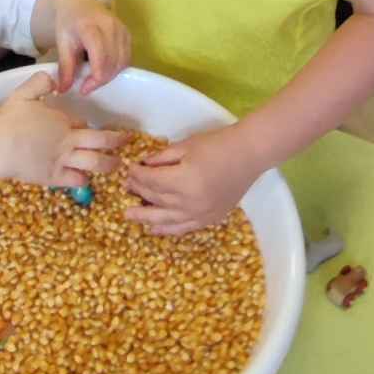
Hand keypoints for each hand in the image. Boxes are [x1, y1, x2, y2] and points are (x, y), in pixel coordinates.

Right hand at [0, 70, 122, 188]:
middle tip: (126, 140)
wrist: (0, 147)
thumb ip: (41, 82)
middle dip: (116, 141)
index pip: (83, 124)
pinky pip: (76, 180)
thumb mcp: (24, 93)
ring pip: (95, 163)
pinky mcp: (54, 177)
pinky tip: (85, 178)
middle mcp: (69, 141)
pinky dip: (84, 179)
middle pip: (100, 141)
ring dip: (109, 164)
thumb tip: (53, 78)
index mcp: (63, 121)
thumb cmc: (10, 119)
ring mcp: (64, 161)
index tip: (85, 127)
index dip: (86, 126)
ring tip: (116, 165)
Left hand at [51, 0, 131, 95]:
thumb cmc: (68, 24)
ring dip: (110, 75)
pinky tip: (105, 69)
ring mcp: (121, 29)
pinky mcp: (127, 33)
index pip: (100, 58)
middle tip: (87, 86)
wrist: (77, 4)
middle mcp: (110, 27)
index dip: (95, 78)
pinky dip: (117, 68)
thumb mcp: (62, 44)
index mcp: (90, 27)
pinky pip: (127, 57)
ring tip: (95, 78)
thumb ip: (65, 68)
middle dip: (101, 79)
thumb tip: (63, 91)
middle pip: (112, 62)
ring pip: (122, 61)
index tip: (84, 90)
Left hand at [120, 127, 256, 236]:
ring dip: (145, 217)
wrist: (248, 155)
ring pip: (165, 219)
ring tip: (129, 215)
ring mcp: (200, 214)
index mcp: (182, 181)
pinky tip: (154, 229)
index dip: (136, 175)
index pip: (150, 181)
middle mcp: (189, 202)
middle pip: (155, 199)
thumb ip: (161, 158)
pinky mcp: (209, 219)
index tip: (127, 170)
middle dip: (138, 192)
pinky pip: (183, 228)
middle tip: (125, 188)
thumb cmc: (217, 144)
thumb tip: (142, 166)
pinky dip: (167, 229)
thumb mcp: (185, 146)